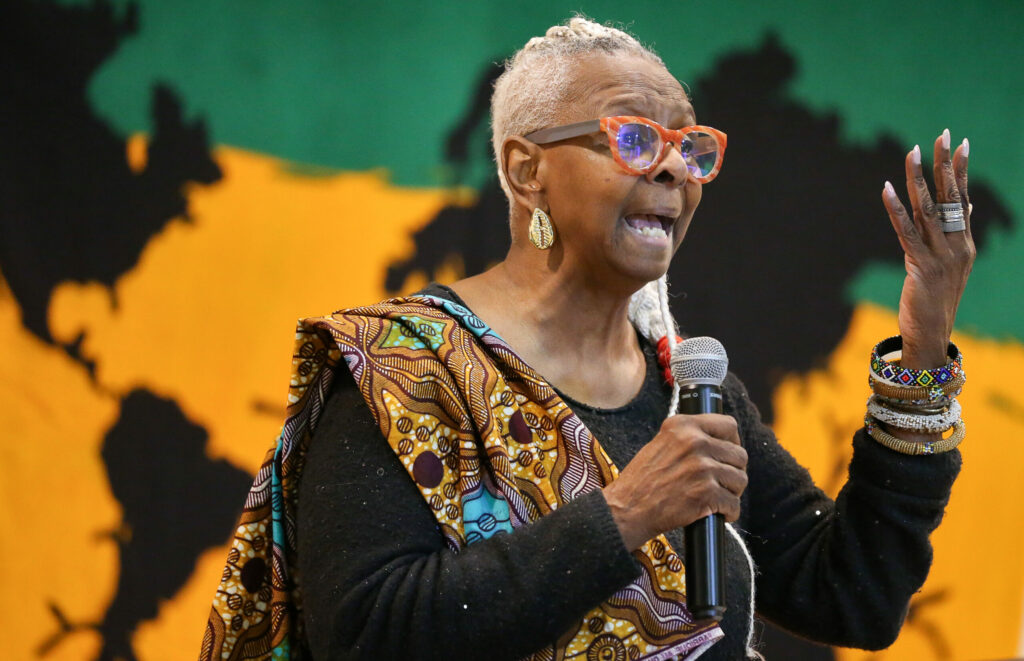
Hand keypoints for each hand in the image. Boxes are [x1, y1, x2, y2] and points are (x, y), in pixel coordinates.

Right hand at [602, 414, 747, 550]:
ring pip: (740, 479)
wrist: (627, 509)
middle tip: (722, 482)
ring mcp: (702, 467)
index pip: (728, 424)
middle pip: (739, 455)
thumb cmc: (641, 481)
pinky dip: (729, 513)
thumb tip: (719, 443)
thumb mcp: (661, 444)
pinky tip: (718, 514)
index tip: (728, 453)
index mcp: (682, 426)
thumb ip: (688, 438)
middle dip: (734, 471)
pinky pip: (733, 504)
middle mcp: (695, 442)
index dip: (733, 441)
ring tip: (719, 499)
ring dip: (732, 492)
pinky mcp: (706, 493)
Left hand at [881, 129, 974, 368]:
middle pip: (950, 198)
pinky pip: (907, 232)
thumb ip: (957, 234)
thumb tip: (969, 206)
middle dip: (945, 164)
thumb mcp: (951, 264)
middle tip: (942, 134)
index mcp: (964, 242)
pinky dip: (896, 209)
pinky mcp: (921, 267)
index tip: (961, 142)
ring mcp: (942, 256)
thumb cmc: (937, 299)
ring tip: (913, 151)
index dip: (961, 170)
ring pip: (929, 210)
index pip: (964, 198)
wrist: (932, 334)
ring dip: (919, 179)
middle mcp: (958, 245)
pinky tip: (887, 188)